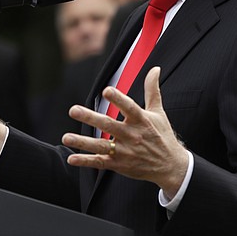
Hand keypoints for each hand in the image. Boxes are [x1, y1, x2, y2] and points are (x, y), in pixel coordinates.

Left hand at [62, 67, 189, 197]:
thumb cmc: (162, 136)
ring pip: (101, 146)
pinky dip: (85, 161)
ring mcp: (124, 151)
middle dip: (90, 118)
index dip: (118, 99)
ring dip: (82, 142)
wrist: (170, 166)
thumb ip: (152, 90)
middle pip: (109, 125)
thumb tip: (155, 69)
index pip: (129, 107)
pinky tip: (71, 159)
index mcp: (141, 120)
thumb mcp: (158, 112)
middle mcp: (132, 136)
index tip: (106, 90)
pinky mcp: (119, 164)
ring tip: (66, 137)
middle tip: (73, 110)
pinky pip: (100, 163)